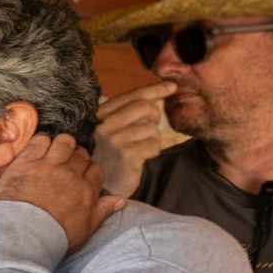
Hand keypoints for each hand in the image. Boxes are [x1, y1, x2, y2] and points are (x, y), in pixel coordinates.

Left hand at [0, 133, 122, 256]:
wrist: (22, 237)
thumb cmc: (53, 238)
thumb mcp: (84, 230)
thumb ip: (102, 212)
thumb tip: (120, 200)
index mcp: (86, 190)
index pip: (95, 170)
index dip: (88, 171)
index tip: (80, 176)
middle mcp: (70, 174)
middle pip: (80, 155)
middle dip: (75, 158)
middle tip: (65, 165)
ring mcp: (47, 166)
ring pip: (63, 143)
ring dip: (62, 145)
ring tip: (54, 154)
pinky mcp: (25, 163)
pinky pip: (39, 142)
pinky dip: (41, 142)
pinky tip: (37, 150)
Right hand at [92, 81, 174, 198]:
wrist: (104, 185)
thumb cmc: (114, 153)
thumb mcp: (119, 127)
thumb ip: (135, 108)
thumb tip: (164, 87)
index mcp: (100, 115)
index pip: (132, 95)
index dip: (155, 89)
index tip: (172, 86)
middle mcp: (103, 125)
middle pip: (144, 107)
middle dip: (154, 117)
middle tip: (147, 130)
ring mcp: (113, 140)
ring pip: (151, 127)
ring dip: (154, 138)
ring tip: (141, 148)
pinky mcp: (125, 155)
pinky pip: (153, 145)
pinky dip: (153, 151)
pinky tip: (141, 158)